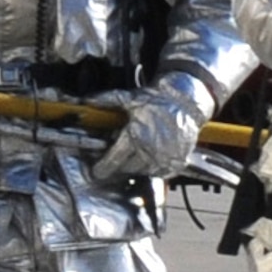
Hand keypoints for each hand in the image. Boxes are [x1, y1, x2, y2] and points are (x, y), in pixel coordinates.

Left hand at [92, 74, 209, 182]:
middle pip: (126, 168)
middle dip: (120, 162)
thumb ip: (106, 101)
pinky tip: (152, 153)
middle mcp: (149, 152)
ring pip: (142, 172)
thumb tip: (86, 100)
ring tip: (139, 148)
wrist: (186, 102)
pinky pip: (159, 173)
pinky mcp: (176, 164)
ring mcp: (164, 160)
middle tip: (122, 151)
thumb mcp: (130, 99)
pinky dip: (153, 166)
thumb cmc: (157, 101)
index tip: (97, 171)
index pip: (113, 160)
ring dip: (136, 164)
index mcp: (135, 137)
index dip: (103, 167)